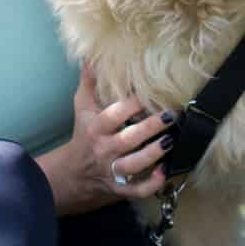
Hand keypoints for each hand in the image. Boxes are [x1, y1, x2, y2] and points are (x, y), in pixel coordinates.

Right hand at [65, 65, 172, 207]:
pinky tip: (164, 172)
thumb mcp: (82, 107)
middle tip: (170, 115)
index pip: (113, 115)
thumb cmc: (83, 134)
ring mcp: (112, 171)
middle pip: (127, 139)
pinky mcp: (120, 189)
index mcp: (96, 128)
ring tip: (170, 141)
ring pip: (133, 165)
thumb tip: (92, 55)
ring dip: (153, 154)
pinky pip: (136, 190)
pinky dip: (151, 185)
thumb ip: (90, 82)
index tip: (147, 94)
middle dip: (150, 128)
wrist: (73, 173)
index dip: (130, 105)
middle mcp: (104, 150)